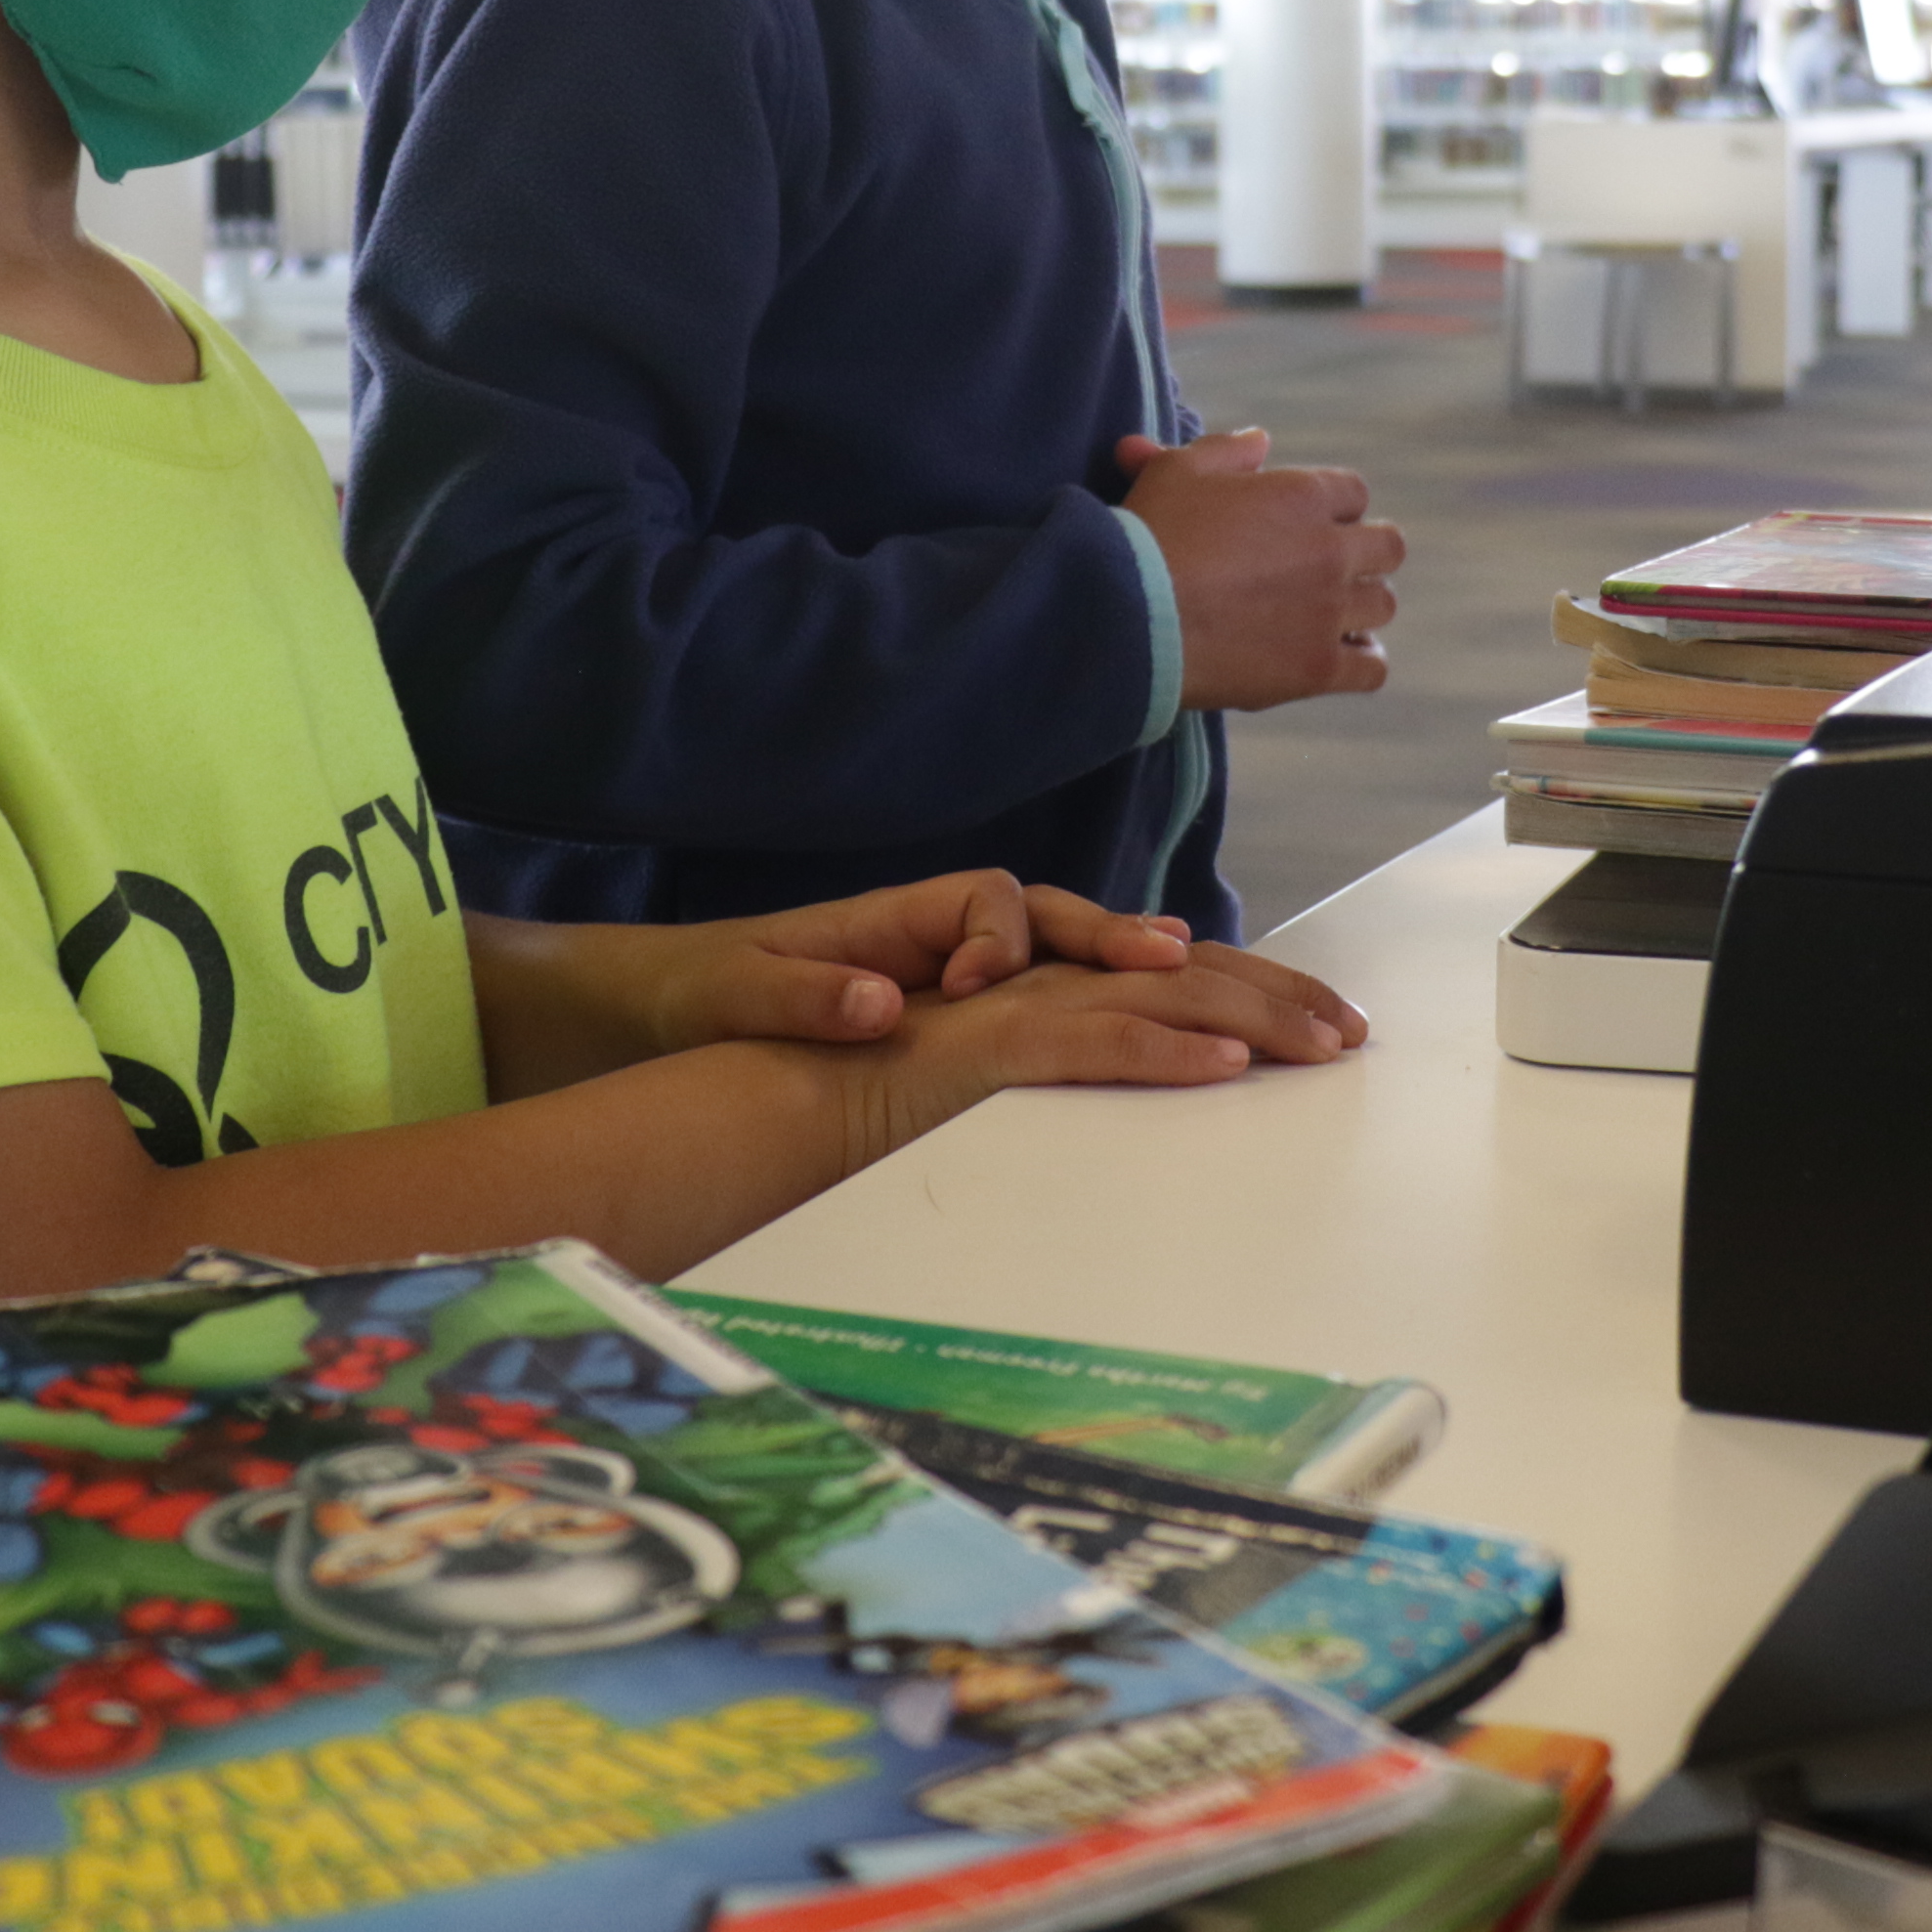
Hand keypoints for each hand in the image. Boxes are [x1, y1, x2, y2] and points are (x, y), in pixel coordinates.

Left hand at [657, 870, 1237, 1048]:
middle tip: (1179, 961)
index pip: (987, 906)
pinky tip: (1209, 1025)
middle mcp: (959, 930)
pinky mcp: (991, 1008)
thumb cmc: (716, 990)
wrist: (689, 997)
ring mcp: (983, 967)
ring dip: (1164, 973)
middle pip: (1069, 921)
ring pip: (1092, 958)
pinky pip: (1083, 999)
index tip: (978, 991)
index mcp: (907, 915)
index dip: (998, 944)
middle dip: (1132, 942)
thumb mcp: (741, 993)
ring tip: (1243, 995)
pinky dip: (1144, 1005)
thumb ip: (807, 993)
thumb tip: (881, 1000)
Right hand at [905, 951, 1371, 1106]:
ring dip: (1252, 1017)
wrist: (793, 1082)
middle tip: (1357, 1032)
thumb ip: (1069, 1064)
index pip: (1180, 974)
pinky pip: (1096, 1040)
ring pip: (1162, 996)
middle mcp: (1053, 977)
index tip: (1330, 1019)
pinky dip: (1165, 1051)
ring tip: (1321, 1047)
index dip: (1261, 987)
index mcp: (1058, 981)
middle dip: (1283, 996)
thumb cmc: (886, 1091)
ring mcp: (1027, 1003)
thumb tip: (1146, 1086)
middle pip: (1191, 973)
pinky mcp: (996, 1043)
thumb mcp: (1002, 1075)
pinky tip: (1226, 1068)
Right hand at [1115, 426, 1405, 709]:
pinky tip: (1341, 658)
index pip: (1354, 494)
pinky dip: (1363, 662)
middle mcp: (1329, 552)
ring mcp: (1328, 612)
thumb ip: (1226, 450)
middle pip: (1387, 548)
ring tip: (1334, 616)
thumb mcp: (1177, 470)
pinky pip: (1373, 667)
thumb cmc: (1148, 537)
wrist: (1129, 616)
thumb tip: (1260, 441)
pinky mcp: (1318, 668)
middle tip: (1330, 569)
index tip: (1308, 525)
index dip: (1333, 508)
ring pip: (1383, 605)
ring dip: (1362, 607)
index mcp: (1303, 497)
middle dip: (1364, 555)